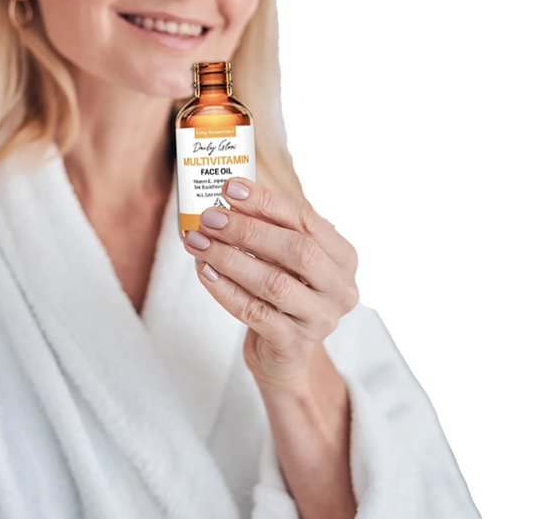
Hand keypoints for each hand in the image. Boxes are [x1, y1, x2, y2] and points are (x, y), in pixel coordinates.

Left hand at [183, 177, 359, 389]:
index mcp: (343, 257)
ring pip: (273, 283)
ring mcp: (320, 319)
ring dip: (230, 258)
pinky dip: (225, 290)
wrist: (286, 353)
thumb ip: (270, 227)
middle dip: (248, 230)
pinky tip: (204, 272)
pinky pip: (255, 313)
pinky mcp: (293, 345)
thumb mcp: (287, 258)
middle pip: (296, 250)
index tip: (230, 189)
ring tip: (198, 242)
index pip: (306, 219)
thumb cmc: (285, 292)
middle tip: (210, 217)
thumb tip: (230, 195)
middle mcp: (340, 288)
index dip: (267, 201)